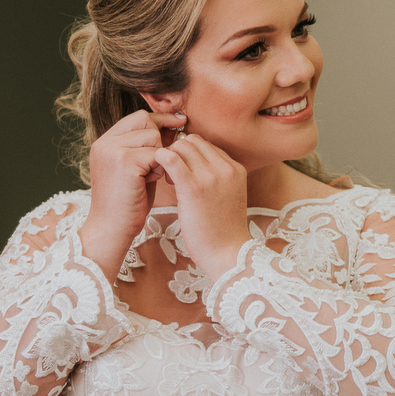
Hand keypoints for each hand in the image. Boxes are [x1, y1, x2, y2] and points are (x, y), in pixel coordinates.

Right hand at [79, 110, 185, 282]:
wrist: (111, 230)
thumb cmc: (128, 203)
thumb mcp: (136, 168)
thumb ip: (147, 147)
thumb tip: (175, 126)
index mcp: (105, 142)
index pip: (138, 117)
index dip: (160, 120)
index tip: (181, 121)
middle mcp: (105, 142)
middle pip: (146, 121)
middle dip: (161, 139)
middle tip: (161, 163)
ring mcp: (112, 150)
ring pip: (153, 137)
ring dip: (160, 156)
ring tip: (150, 176)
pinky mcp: (124, 161)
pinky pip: (156, 153)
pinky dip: (160, 168)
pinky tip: (150, 182)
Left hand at [154, 133, 251, 279]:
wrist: (228, 254)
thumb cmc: (224, 231)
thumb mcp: (229, 197)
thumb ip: (219, 178)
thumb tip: (198, 168)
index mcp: (236, 169)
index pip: (207, 145)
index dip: (191, 155)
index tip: (185, 173)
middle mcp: (226, 168)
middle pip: (193, 141)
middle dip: (179, 153)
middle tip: (174, 176)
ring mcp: (211, 176)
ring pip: (181, 145)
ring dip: (170, 158)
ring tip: (170, 181)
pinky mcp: (194, 187)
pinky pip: (170, 158)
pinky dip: (160, 159)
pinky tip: (158, 175)